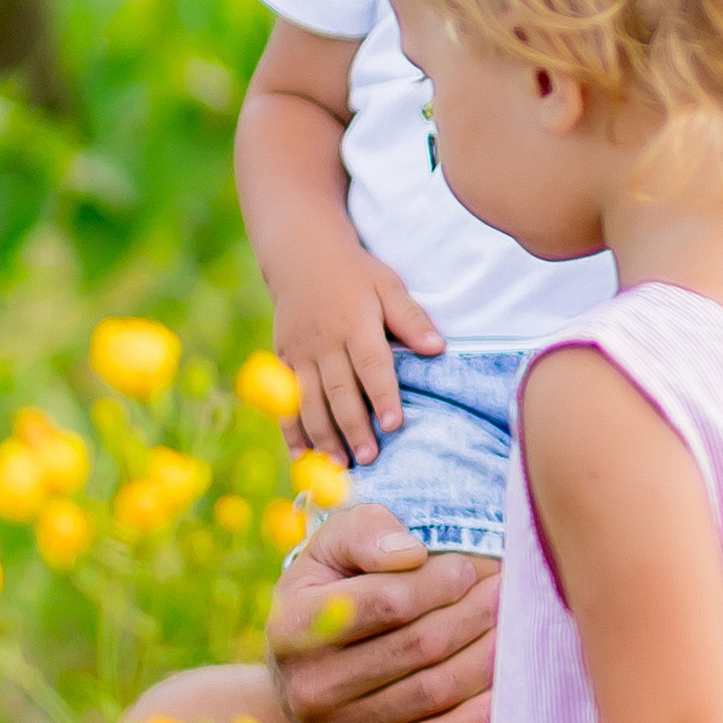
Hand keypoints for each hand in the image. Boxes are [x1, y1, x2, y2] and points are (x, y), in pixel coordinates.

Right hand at [267, 505, 499, 722]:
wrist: (311, 666)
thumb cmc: (336, 587)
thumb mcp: (335, 546)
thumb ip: (367, 532)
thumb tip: (412, 554)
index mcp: (293, 627)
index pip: (388, 603)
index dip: (440, 582)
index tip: (467, 568)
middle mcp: (309, 687)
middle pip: (420, 647)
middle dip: (476, 614)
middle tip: (508, 591)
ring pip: (436, 692)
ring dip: (489, 657)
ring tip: (518, 627)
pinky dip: (479, 719)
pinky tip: (508, 688)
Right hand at [274, 248, 446, 464]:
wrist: (301, 256)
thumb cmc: (356, 275)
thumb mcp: (388, 285)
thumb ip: (411, 319)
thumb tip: (438, 348)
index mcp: (355, 323)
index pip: (372, 364)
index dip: (383, 396)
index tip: (395, 425)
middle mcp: (324, 342)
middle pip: (339, 391)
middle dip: (354, 427)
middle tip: (370, 458)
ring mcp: (300, 353)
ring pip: (310, 402)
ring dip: (323, 436)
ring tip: (339, 466)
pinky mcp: (283, 361)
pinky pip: (286, 401)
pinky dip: (292, 430)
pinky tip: (302, 456)